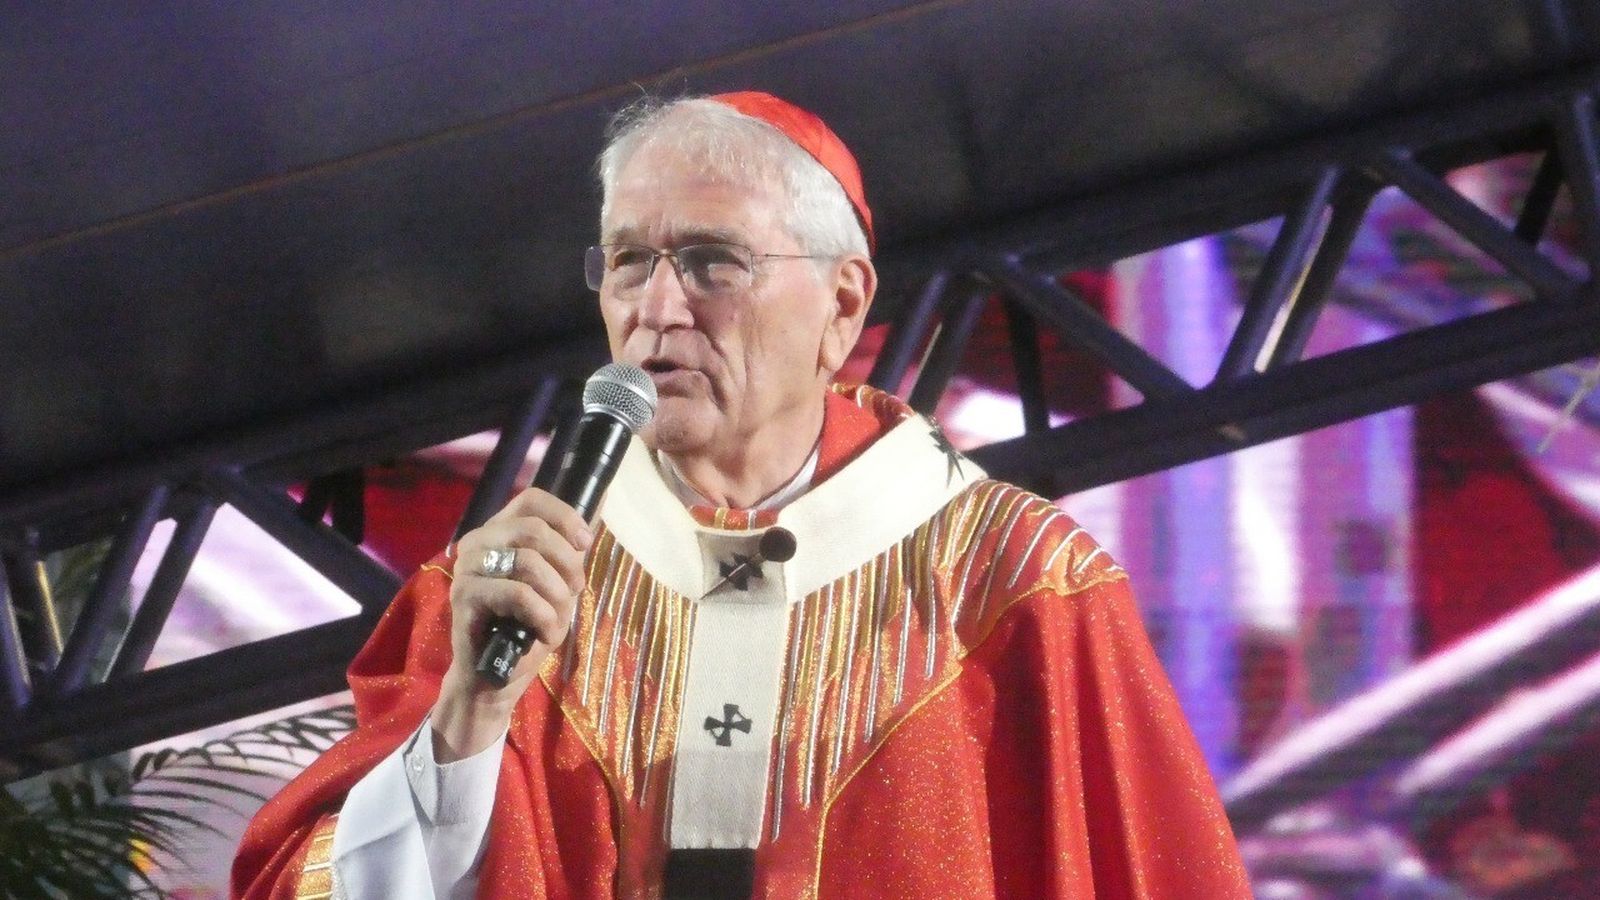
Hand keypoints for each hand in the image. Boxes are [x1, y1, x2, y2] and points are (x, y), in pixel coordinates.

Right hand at [431, 488, 592, 760]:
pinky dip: (543, 616)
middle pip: (533, 529)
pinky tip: (544, 633)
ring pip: (528, 561)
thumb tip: (599, 509)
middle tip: (575, 591)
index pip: (532, 499)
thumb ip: (567, 552)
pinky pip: (517, 594)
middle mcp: (478, 542)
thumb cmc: (527, 627)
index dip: (565, 516)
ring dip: (556, 595)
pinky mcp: (464, 597)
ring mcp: (467, 568)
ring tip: (558, 619)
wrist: (495, 676)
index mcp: (499, 531)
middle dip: (567, 563)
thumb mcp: (556, 584)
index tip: (586, 544)